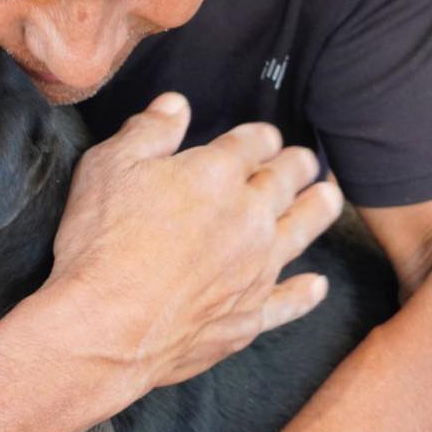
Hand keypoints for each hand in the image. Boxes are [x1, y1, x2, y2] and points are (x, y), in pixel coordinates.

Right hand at [42, 92, 342, 396]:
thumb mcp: (108, 167)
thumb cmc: (102, 242)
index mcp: (217, 173)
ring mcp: (255, 268)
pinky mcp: (250, 315)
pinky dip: (305, 293)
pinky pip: (289, 300)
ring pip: (302, 230)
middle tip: (304, 161)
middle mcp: (249, 216)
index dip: (259, 137)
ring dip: (319, 210)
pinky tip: (316, 287)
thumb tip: (176, 105)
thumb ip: (148, 131)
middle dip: (296, 165)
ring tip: (330, 199)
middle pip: (286, 180)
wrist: (107, 326)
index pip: (253, 143)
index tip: (262, 138)